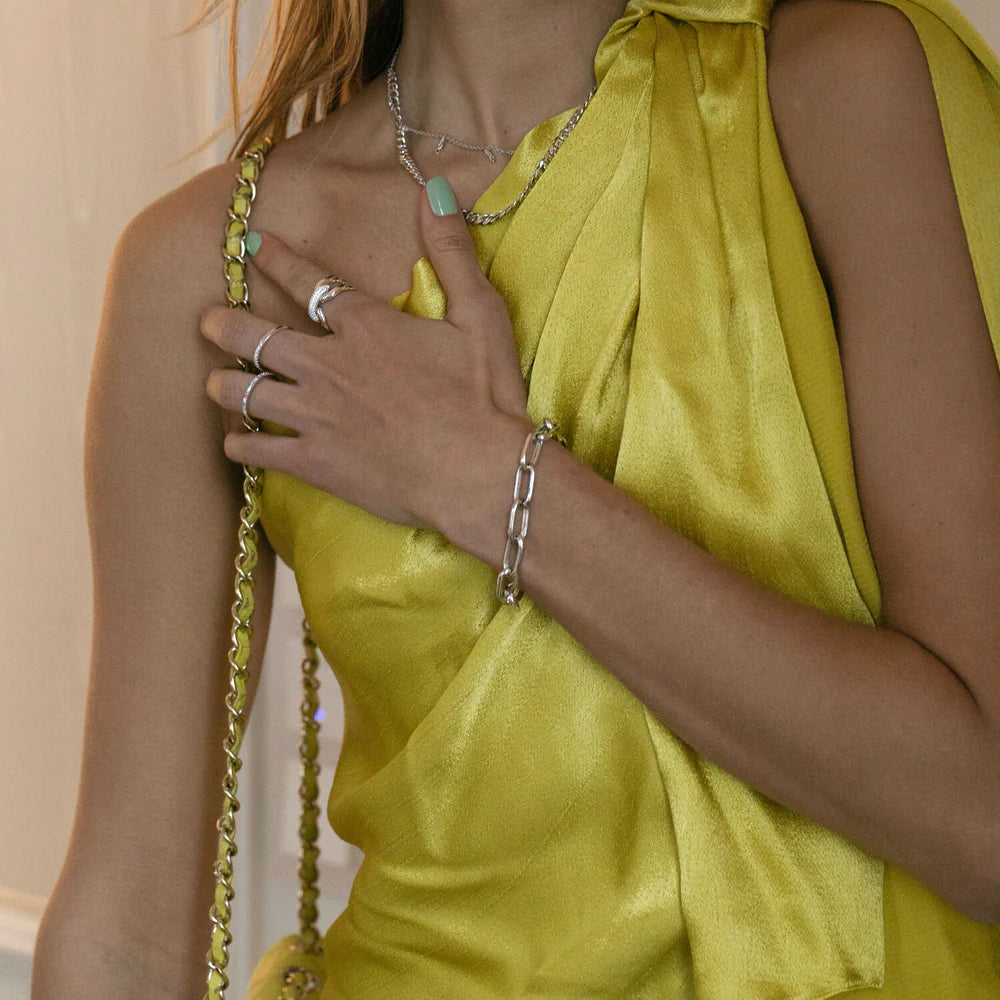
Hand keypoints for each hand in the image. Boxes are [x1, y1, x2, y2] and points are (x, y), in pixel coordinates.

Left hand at [200, 178, 531, 532]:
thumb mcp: (480, 315)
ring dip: (223, 384)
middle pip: (255, 336)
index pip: (309, 282)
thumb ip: (451, 253)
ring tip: (214, 382)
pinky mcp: (317, 463)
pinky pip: (260, 451)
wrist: (479, 474)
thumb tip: (434, 192)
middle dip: (223, 325)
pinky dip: (241, 446)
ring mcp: (317, 416)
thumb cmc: (485, 396)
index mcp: (366, 327)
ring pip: (245, 392)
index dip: (277, 259)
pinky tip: (236, 444)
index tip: (253, 245)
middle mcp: (329, 365)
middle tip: (207, 321)